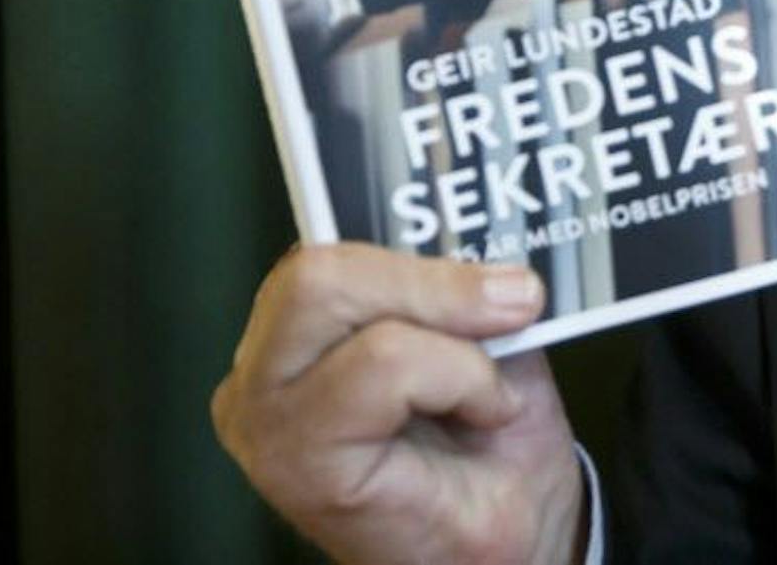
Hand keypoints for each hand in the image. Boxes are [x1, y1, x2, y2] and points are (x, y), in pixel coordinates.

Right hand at [212, 244, 586, 564]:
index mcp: (297, 337)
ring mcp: (264, 421)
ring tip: (488, 382)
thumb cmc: (491, 446)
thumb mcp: (489, 336)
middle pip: (317, 270)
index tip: (500, 267)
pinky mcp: (294, 461)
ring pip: (339, 304)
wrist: (516, 541)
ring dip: (448, 335)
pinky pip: (381, 366)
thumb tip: (482, 242)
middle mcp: (260, 376)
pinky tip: (479, 412)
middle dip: (431, 280)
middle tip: (513, 304)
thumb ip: (465, 282)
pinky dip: (455, 375)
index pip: (328, 250)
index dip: (412, 241)